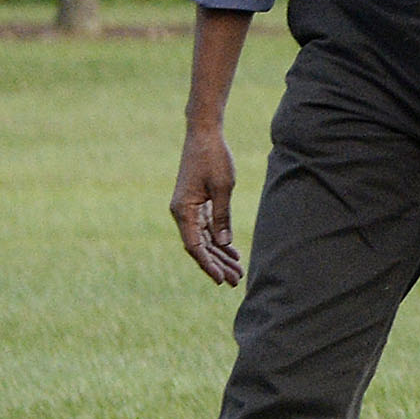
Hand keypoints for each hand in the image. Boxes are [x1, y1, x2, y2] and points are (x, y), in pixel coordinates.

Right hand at [171, 128, 240, 285]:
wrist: (204, 136)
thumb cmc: (214, 158)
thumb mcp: (222, 187)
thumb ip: (223, 216)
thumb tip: (224, 243)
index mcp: (183, 210)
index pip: (194, 246)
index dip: (207, 264)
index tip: (219, 279)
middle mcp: (182, 213)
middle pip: (199, 246)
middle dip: (217, 265)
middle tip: (235, 281)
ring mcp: (188, 209)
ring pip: (203, 239)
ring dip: (220, 255)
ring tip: (237, 272)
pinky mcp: (196, 204)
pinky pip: (206, 228)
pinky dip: (219, 240)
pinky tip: (232, 253)